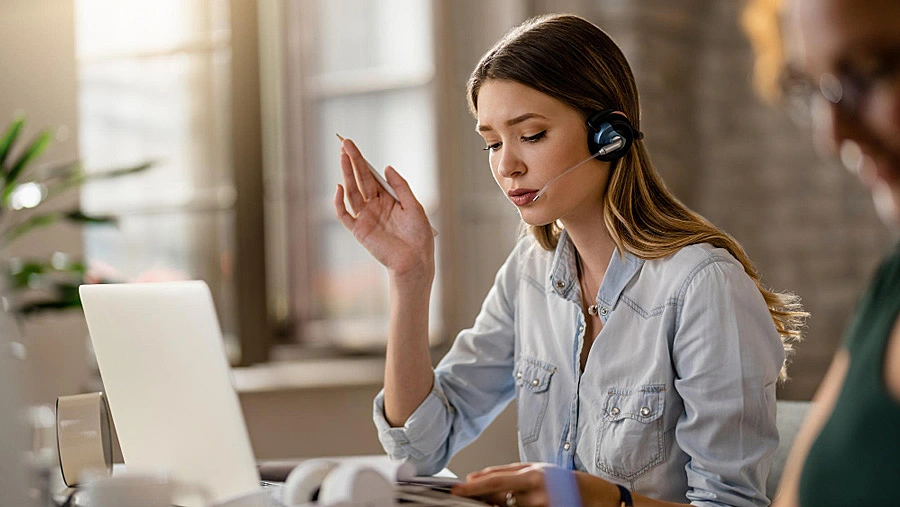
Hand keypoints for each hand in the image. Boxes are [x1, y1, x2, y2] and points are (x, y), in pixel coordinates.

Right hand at [333, 138, 434, 280]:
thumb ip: (400, 186)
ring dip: (346, 174)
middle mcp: (374, 206)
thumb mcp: (414, 206)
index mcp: (388, 199)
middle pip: (360, 179)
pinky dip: (339, 202)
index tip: (353, 146)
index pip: (371, 176)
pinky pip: (344, 215)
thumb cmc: (418, 236)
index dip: (362, 161)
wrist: (415, 260)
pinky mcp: (359, 230)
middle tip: (344, 143)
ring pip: (352, 192)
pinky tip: (339, 187)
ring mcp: (365, 217)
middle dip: (352, 161)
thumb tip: (386, 167)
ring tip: (342, 156)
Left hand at [451, 463, 556, 506]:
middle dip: (477, 496)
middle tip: (459, 496)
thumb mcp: (534, 469)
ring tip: (491, 501)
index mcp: (533, 476)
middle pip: (498, 497)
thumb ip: (505, 473)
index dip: (474, 486)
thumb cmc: (561, 480)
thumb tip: (475, 477)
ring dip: (494, 505)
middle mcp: (536, 493)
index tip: (457, 489)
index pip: (497, 481)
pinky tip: (504, 506)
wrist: (592, 496)